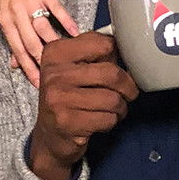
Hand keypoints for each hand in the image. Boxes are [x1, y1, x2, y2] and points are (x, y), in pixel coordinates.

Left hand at [0, 0, 79, 87]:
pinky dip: (67, 23)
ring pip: (43, 29)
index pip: (17, 49)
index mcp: (5, 20)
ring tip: (67, 59)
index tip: (38, 84)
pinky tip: (76, 34)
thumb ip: (11, 37)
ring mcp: (31, 2)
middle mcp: (17, 13)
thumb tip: (14, 64)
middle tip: (54, 78)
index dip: (27, 68)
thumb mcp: (4, 12)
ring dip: (56, 45)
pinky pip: (57, 10)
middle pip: (31, 43)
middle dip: (42, 62)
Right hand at [28, 33, 138, 179]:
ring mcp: (58, 98)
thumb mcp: (73, 68)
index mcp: (56, 52)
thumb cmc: (68, 98)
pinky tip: (102, 121)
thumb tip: (127, 48)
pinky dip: (112, 121)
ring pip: (113, 99)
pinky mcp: (67, 122)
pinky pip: (107, 119)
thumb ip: (95, 53)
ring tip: (114, 109)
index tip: (117, 67)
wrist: (49, 135)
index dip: (117, 57)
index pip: (103, 44)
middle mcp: (54, 73)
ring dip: (121, 107)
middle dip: (128, 86)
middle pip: (111, 73)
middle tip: (129, 93)